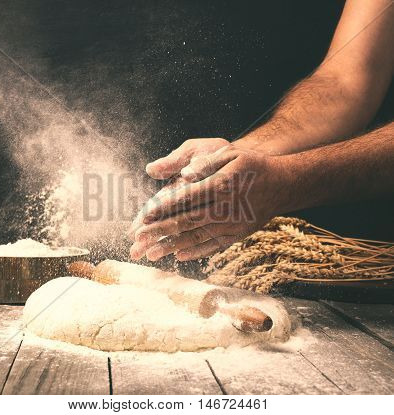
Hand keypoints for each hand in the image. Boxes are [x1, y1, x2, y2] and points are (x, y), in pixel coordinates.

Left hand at [130, 145, 288, 260]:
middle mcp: (225, 208)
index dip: (162, 208)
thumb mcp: (231, 154)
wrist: (281, 185)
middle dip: (159, 232)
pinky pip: (213, 246)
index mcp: (220, 185)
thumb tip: (183, 175)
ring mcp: (232, 225)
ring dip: (171, 246)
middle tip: (137, 241)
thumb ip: (205, 164)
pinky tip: (179, 256)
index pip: (185, 198)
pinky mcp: (237, 235)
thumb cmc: (252, 165)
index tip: (142, 217)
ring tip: (150, 254)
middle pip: (186, 221)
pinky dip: (195, 252)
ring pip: (196, 237)